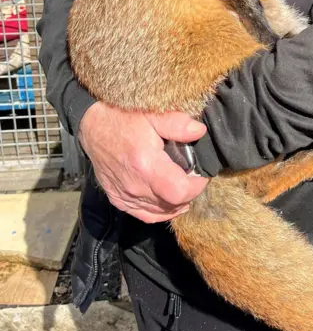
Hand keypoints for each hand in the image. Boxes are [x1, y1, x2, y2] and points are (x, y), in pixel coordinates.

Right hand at [78, 102, 208, 222]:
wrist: (93, 126)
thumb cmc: (123, 118)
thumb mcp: (152, 115)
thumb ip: (177, 124)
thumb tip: (199, 131)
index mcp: (146, 165)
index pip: (180, 192)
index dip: (197, 186)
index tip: (201, 174)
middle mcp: (135, 186)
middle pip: (172, 205)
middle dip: (188, 193)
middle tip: (192, 176)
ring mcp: (125, 196)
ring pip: (160, 213)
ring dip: (175, 203)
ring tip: (181, 185)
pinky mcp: (118, 200)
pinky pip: (145, 215)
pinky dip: (160, 211)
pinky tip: (167, 200)